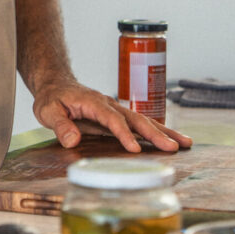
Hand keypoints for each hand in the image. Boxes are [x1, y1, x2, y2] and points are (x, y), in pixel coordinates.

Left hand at [32, 78, 192, 152]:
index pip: (111, 119)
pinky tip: (172, 141)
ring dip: (164, 132)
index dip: (123, 134)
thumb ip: (61, 125)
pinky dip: (157, 131)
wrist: (56, 84)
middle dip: (155, 133)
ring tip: (186, 144)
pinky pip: (139, 124)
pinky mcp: (118, 116)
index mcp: (92, 102)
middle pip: (135, 119)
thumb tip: (73, 140)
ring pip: (143, 120)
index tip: (134, 149)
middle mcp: (108, 104)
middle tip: (173, 148)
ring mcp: (115, 109)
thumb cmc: (52, 98)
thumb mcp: (48, 111)